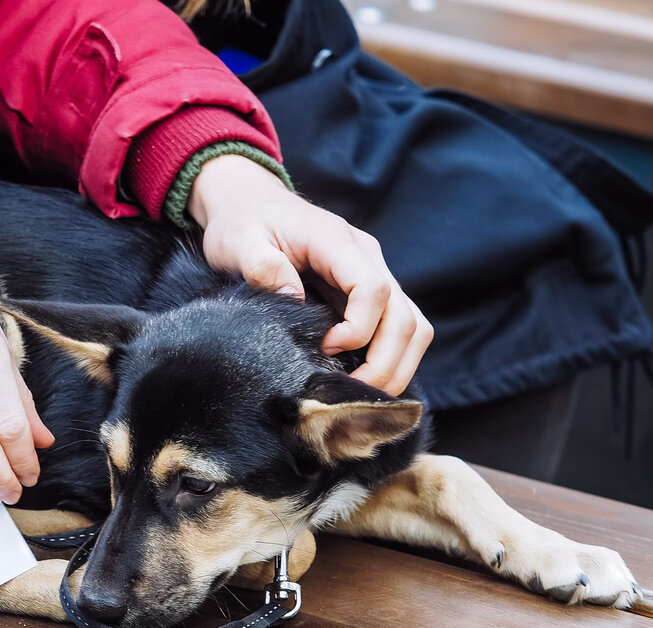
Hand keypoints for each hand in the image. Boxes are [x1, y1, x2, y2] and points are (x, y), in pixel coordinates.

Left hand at [187, 154, 432, 395]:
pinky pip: (400, 328)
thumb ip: (262, 266)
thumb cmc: (244, 224)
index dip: (358, 328)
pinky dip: (392, 359)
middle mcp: (367, 257)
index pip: (372, 288)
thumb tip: (294, 301)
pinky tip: (363, 382)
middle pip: (404, 316)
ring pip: (414, 326)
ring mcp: (374, 274)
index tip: (326, 349)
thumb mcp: (239, 240)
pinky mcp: (371, 293)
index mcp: (336, 241)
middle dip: (385, 364)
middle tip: (350, 396)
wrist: (252, 205)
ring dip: (397, 367)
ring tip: (361, 396)